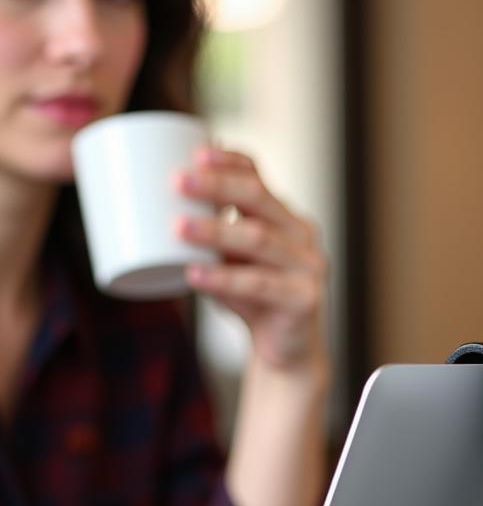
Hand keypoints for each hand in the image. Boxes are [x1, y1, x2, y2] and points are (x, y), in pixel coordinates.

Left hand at [173, 147, 329, 375]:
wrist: (287, 352)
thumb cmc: (252, 300)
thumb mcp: (230, 260)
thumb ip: (210, 234)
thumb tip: (150, 204)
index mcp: (284, 217)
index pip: (259, 178)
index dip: (230, 162)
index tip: (196, 153)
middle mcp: (302, 235)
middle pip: (259, 199)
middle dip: (217, 186)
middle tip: (177, 181)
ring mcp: (309, 266)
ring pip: (259, 239)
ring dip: (216, 230)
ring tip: (177, 227)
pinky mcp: (305, 298)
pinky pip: (260, 284)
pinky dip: (224, 279)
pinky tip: (195, 275)